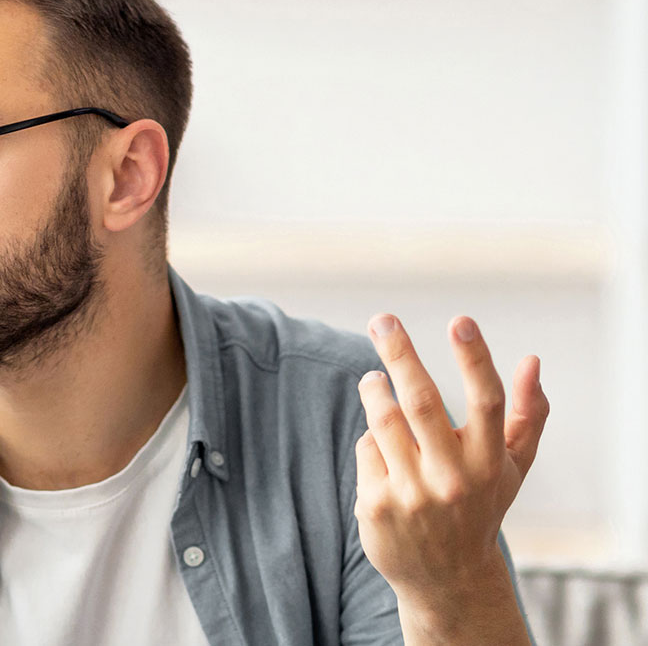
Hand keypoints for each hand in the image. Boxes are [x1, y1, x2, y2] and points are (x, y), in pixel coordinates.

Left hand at [354, 314, 548, 598]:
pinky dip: (372, 441)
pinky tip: (383, 451)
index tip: (460, 320)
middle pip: (422, 403)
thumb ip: (526, 415)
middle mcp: (453, 479)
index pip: (487, 402)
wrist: (445, 578)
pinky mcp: (377, 506)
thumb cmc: (480, 506)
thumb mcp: (511, 467)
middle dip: (400, 354)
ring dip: (375, 390)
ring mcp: (413, 494)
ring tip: (374, 379)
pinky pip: (366, 450)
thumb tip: (532, 361)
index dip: (474, 359)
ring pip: (384, 421)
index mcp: (490, 463)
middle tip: (382, 319)